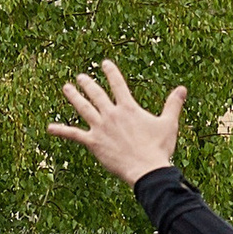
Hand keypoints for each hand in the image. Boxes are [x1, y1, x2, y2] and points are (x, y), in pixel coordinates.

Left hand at [49, 60, 184, 185]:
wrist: (147, 170)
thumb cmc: (159, 148)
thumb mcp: (168, 124)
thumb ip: (173, 104)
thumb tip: (182, 88)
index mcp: (128, 108)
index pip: (118, 84)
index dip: (111, 72)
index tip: (105, 63)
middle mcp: (111, 114)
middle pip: (96, 94)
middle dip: (88, 83)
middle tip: (81, 77)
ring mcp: (100, 127)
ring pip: (83, 108)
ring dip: (74, 97)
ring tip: (66, 88)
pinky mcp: (93, 142)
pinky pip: (74, 134)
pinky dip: (61, 131)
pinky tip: (49, 128)